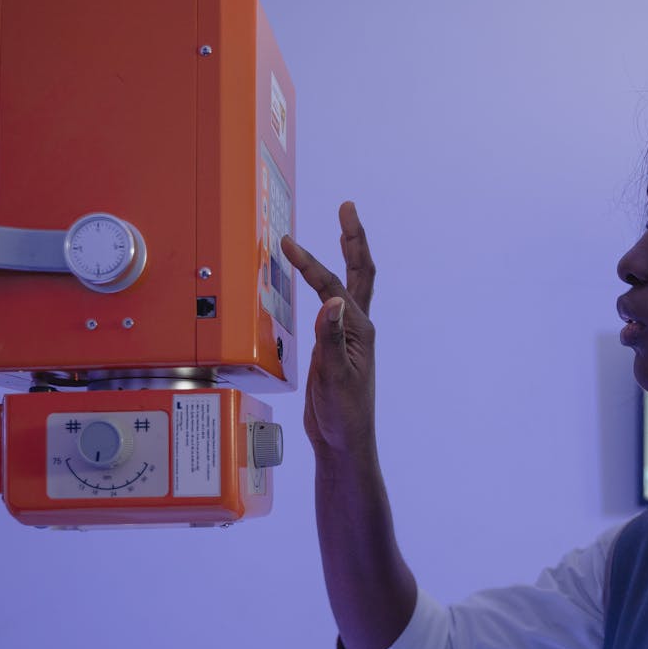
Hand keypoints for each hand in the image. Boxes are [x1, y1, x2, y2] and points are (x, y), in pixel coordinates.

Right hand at [281, 201, 377, 457]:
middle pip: (359, 272)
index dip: (311, 263)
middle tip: (347, 208)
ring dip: (346, 256)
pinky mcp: (336, 346)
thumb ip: (331, 338)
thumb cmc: (343, 413)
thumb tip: (331, 300)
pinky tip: (320, 282)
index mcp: (359, 330)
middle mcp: (357, 327)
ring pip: (350, 286)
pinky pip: (333, 305)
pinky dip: (328, 284)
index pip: (334, 286)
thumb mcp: (335, 375)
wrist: (343, 440)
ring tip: (342, 230)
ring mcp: (348, 335)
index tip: (288, 244)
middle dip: (353, 239)